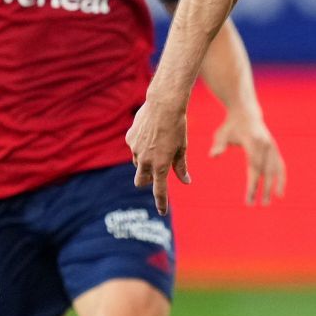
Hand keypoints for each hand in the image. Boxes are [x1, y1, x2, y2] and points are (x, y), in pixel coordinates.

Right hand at [127, 97, 189, 214]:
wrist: (163, 104)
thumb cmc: (177, 126)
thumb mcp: (182, 148)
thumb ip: (181, 166)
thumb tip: (186, 181)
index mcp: (160, 165)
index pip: (159, 190)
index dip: (161, 202)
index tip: (162, 211)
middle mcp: (145, 160)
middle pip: (141, 181)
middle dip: (147, 182)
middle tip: (154, 176)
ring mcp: (135, 150)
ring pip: (138, 163)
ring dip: (145, 161)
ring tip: (157, 144)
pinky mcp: (129, 138)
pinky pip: (135, 148)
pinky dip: (141, 146)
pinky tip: (150, 133)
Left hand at [211, 107, 286, 204]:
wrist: (246, 112)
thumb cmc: (230, 126)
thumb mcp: (221, 134)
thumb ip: (218, 146)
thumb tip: (213, 156)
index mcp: (253, 142)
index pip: (254, 168)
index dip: (253, 185)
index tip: (250, 199)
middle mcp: (266, 145)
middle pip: (266, 171)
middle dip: (264, 189)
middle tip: (260, 206)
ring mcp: (272, 147)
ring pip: (275, 170)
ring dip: (274, 186)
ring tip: (270, 201)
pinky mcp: (275, 148)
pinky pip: (280, 166)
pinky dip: (281, 179)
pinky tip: (280, 192)